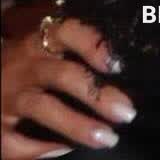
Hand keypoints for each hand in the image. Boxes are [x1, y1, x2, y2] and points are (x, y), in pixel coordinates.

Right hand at [1, 13, 134, 155]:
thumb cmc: (23, 64)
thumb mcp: (42, 49)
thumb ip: (72, 50)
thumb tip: (120, 67)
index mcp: (39, 42)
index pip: (67, 32)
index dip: (93, 44)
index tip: (117, 65)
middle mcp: (23, 67)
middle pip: (63, 75)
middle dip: (97, 95)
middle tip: (127, 112)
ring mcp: (6, 97)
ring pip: (43, 108)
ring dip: (78, 125)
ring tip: (107, 138)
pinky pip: (15, 142)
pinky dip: (40, 150)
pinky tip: (64, 149)